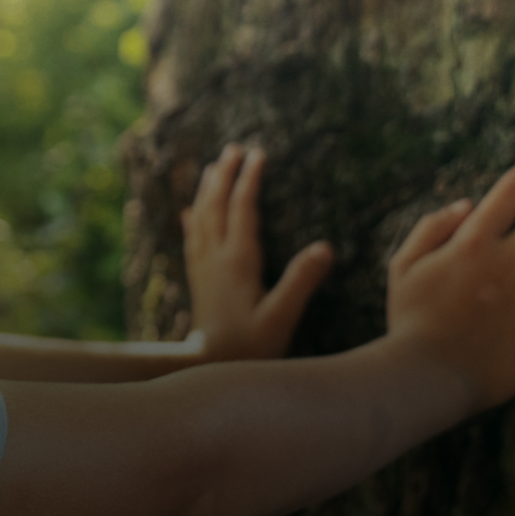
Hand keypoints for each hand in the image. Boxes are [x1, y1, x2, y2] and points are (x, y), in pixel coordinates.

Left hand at [182, 143, 333, 361]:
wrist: (208, 366)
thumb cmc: (249, 346)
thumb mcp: (282, 316)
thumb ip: (301, 282)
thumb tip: (325, 247)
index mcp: (238, 261)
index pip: (243, 209)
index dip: (250, 180)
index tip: (257, 153)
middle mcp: (216, 258)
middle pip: (218, 205)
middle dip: (225, 174)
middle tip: (233, 148)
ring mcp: (204, 267)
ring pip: (202, 217)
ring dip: (208, 189)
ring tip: (212, 167)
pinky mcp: (199, 280)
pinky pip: (193, 239)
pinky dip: (193, 219)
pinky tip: (189, 211)